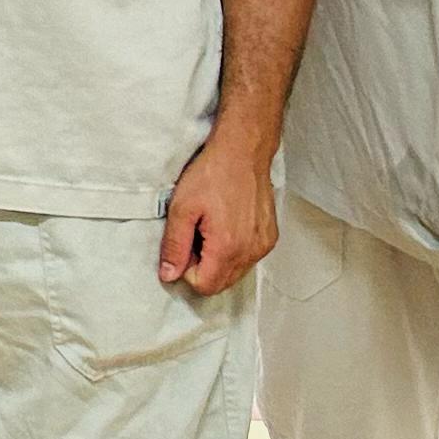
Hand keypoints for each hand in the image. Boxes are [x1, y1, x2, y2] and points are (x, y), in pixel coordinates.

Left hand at [158, 126, 276, 295]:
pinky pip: (248, 259)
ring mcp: (263, 245)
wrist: (243, 153)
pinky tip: (226, 225)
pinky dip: (234, 250)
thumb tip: (169, 275)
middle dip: (203, 267)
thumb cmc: (212, 175)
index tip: (184, 245)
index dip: (187, 270)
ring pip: (235, 272)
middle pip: (222, 283)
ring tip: (210, 228)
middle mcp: (251, 251)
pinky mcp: (270, 237)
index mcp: (228, 247)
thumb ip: (174, 246)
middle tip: (195, 235)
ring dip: (218, 259)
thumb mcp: (181, 209)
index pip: (205, 285)